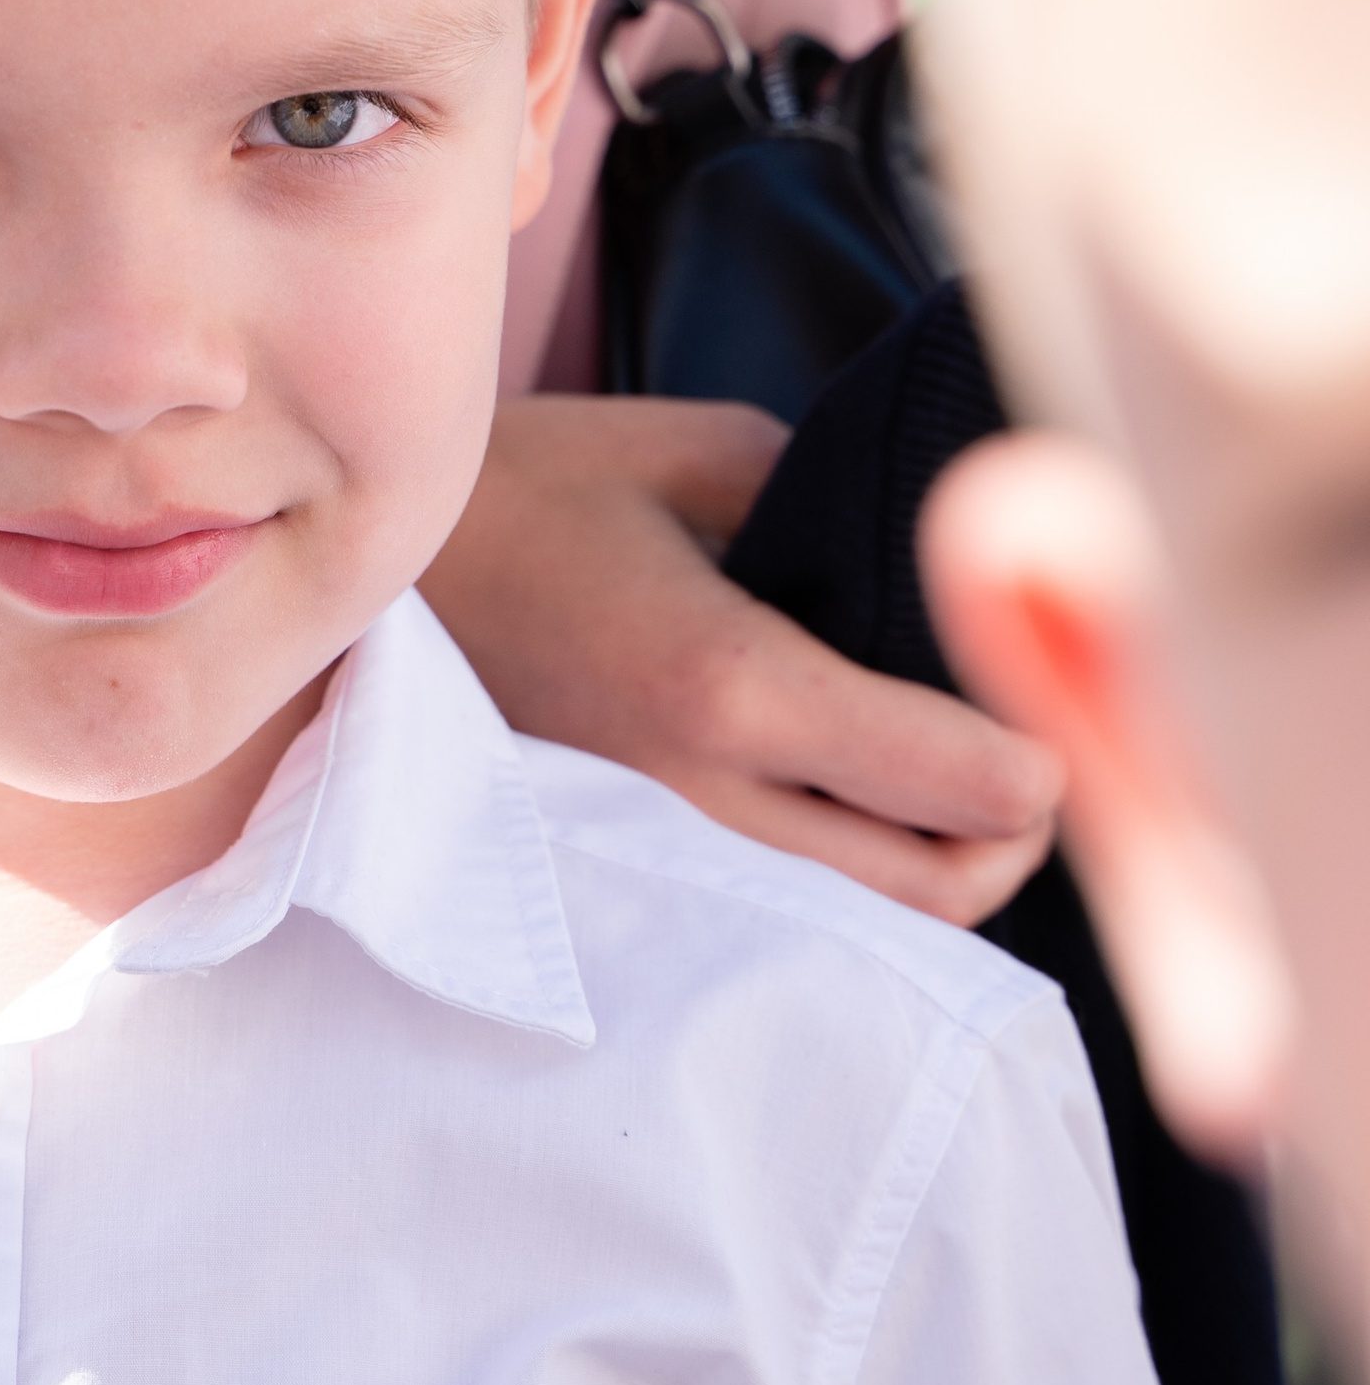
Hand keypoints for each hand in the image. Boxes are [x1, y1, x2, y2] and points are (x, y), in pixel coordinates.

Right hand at [421, 396, 1063, 926]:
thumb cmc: (518, 494)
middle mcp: (696, 800)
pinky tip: (832, 814)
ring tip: (927, 790)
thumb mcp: (695, 452)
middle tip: (1010, 762)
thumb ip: (832, 506)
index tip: (1039, 707)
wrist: (344, 583)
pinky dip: (837, 887)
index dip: (1041, 760)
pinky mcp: (614, 881)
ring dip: (923, 872)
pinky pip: (775, 922)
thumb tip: (928, 562)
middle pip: (938, 893)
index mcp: (730, 685)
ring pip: (860, 932)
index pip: (966, 786)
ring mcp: (649, 859)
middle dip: (1004, 837)